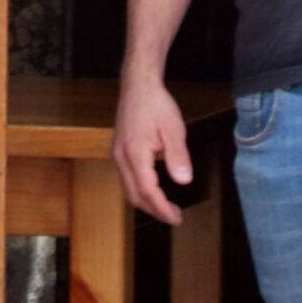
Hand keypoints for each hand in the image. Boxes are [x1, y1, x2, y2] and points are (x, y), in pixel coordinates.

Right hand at [112, 74, 193, 226]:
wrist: (138, 85)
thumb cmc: (155, 103)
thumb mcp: (174, 128)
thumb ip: (178, 156)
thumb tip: (184, 180)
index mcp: (135, 154)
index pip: (148, 191)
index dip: (162, 208)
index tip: (177, 218)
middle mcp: (121, 157)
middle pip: (135, 196)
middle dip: (154, 210)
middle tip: (175, 217)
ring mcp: (118, 155)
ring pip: (129, 189)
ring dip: (147, 202)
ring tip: (167, 207)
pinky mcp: (119, 151)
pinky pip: (127, 179)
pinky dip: (141, 190)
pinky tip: (155, 189)